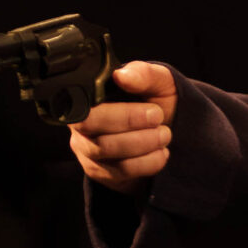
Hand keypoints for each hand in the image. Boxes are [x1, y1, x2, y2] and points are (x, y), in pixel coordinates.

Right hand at [69, 60, 176, 196]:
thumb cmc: (154, 101)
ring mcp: (87, 151)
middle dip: (134, 129)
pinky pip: (119, 173)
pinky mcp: (100, 172)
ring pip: (109, 154)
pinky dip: (147, 163)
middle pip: (95, 133)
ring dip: (144, 145)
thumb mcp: (158, 82)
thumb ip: (142, 74)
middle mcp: (80, 126)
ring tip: (164, 135)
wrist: (167, 129)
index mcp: (89, 98)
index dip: (120, 114)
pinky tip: (160, 152)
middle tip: (160, 120)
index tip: (152, 110)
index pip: (87, 109)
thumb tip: (122, 75)